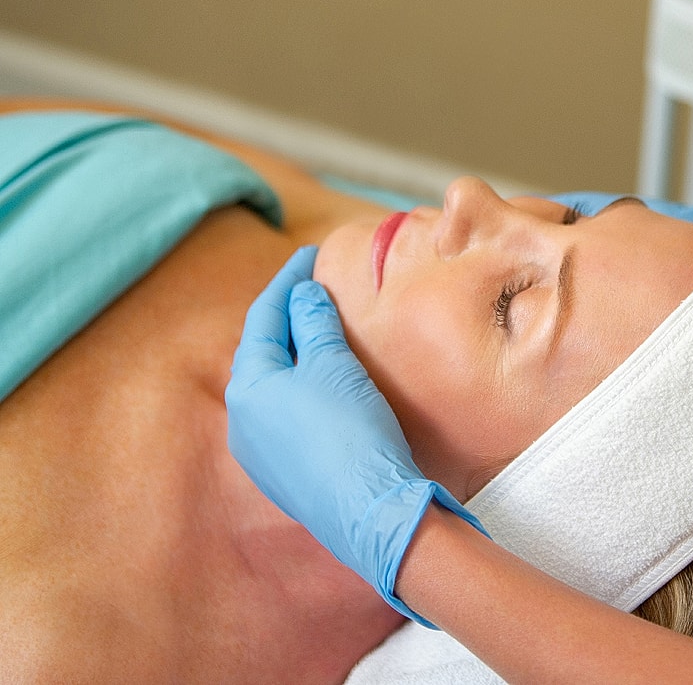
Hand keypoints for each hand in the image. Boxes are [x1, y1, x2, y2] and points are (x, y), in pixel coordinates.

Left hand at [226, 247, 487, 624]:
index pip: (263, 318)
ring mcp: (261, 452)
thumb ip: (312, 321)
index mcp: (247, 388)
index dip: (287, 281)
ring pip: (275, 384)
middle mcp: (243, 421)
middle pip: (263, 351)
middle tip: (312, 287)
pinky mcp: (285, 473)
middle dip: (287, 316)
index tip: (309, 254)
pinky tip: (325, 379)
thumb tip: (301, 294)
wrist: (373, 513)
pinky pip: (287, 413)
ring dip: (296, 351)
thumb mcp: (333, 364)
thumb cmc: (351, 430)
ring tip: (319, 326)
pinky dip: (303, 385)